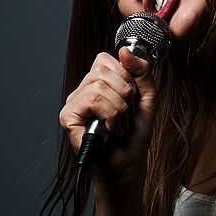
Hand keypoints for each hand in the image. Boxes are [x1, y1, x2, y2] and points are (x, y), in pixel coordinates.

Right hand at [59, 48, 156, 188]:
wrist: (127, 166)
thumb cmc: (134, 136)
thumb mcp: (147, 98)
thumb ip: (141, 71)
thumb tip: (125, 49)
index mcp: (98, 83)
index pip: (105, 59)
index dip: (124, 75)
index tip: (130, 97)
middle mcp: (82, 90)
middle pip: (103, 70)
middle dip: (125, 94)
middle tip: (125, 114)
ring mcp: (74, 103)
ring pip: (100, 87)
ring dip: (120, 109)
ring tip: (118, 125)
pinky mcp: (68, 117)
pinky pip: (94, 101)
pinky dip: (110, 116)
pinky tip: (109, 130)